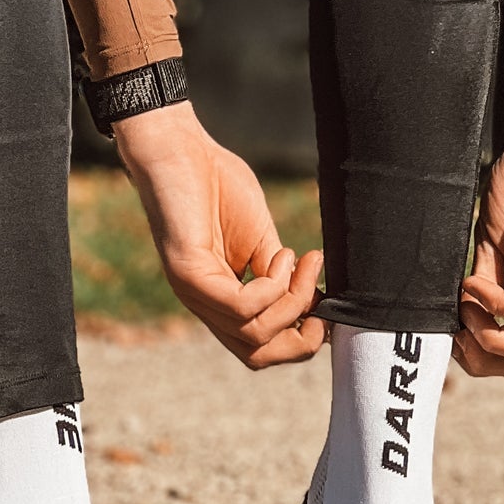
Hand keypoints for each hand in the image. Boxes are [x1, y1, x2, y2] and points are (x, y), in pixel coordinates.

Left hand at [112, 99, 325, 369]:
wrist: (178, 147)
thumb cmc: (217, 184)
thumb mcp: (261, 238)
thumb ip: (279, 273)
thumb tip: (315, 301)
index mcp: (221, 299)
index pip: (260, 348)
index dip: (299, 337)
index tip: (325, 299)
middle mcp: (205, 304)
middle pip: (257, 356)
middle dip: (301, 338)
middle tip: (321, 297)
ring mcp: (194, 293)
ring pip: (254, 334)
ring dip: (291, 301)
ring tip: (299, 260)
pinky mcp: (187, 274)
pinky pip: (241, 306)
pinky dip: (272, 287)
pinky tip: (280, 253)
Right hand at [457, 86, 503, 376]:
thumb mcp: (491, 243)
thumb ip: (484, 281)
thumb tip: (459, 319)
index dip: (486, 356)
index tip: (452, 333)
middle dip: (489, 359)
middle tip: (456, 333)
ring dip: (495, 337)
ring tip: (465, 310)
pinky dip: (500, 303)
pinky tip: (473, 283)